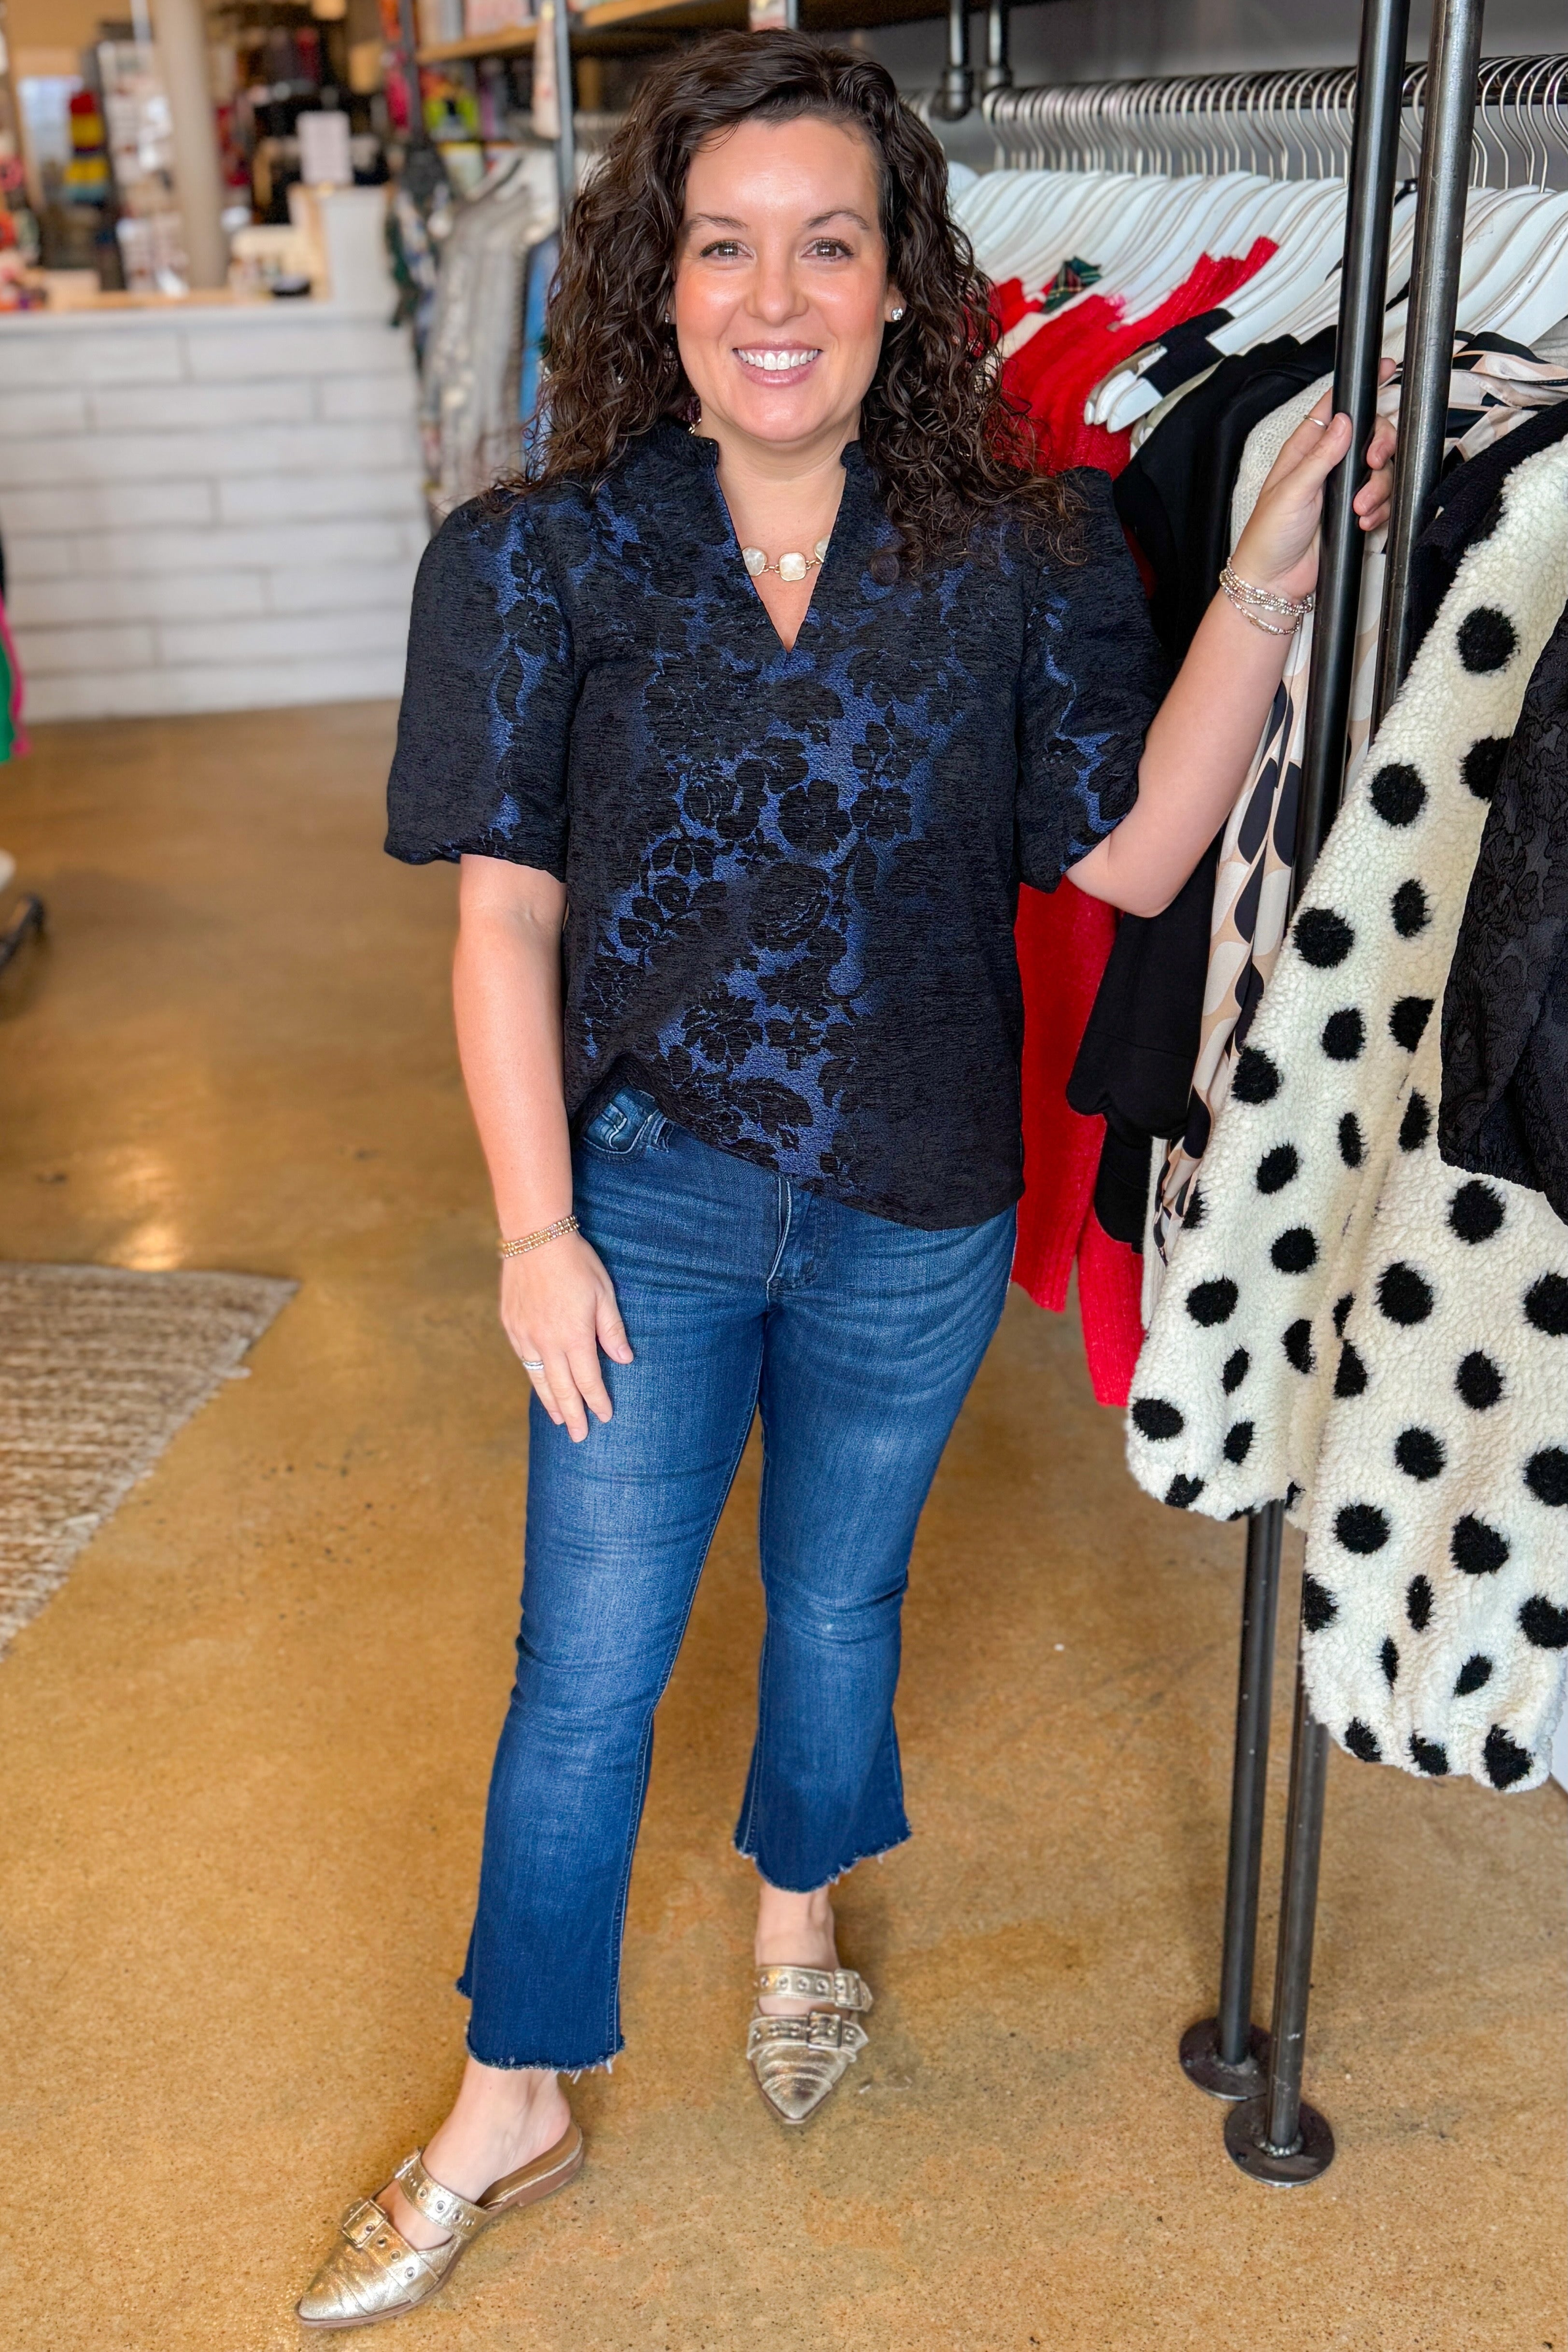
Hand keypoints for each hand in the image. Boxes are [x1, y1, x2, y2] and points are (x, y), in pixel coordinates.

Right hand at [500, 1231, 632, 1442]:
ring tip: (559, 1420)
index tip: (604, 1417)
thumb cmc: (576, 1262)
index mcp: (574, 1336)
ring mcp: (525, 1335)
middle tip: (579, 1437)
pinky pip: (524, 1359)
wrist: (535, 1237)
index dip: (597, 1401)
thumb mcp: (604, 1293)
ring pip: (539, 1378)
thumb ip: (611, 1329)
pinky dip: (533, 1377)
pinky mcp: (511, 1324)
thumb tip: (624, 1359)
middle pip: (562, 1389)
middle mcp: (547, 1342)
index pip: (588, 1380)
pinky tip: (540, 1383)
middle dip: (573, 1414)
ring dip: (550, 1402)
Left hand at [1230, 358, 1397, 602]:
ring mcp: (1343, 489)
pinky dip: (1378, 511)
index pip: (1336, 407)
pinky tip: (1361, 522)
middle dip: (1380, 448)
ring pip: (1381, 471)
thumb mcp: (1292, 490)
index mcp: (1305, 449)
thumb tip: (1343, 422)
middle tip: (1372, 465)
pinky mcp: (1355, 512)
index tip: (1386, 370)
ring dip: (1377, 490)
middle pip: (1371, 436)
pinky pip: (1383, 501)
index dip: (1361, 388)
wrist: (1275, 581)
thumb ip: (1320, 456)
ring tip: (1358, 510)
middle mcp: (1327, 465)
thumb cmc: (1268, 536)